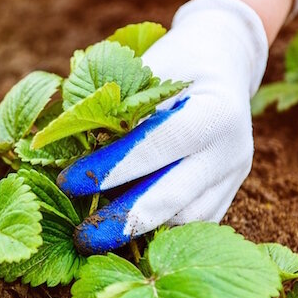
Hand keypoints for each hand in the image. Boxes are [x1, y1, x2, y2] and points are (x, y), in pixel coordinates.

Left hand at [57, 0, 268, 254]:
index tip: (67, 181)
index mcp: (214, 112)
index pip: (157, 146)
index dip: (110, 168)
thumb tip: (65, 143)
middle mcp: (230, 151)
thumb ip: (115, 105)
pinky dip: (156, 231)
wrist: (223, 64)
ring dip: (139, 231)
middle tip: (81, 236)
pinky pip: (191, 226)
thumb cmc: (173, 62)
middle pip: (174, 200)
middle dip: (123, 222)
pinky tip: (123, 231)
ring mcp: (231, 178)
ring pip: (184, 222)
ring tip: (97, 232)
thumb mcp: (145, 68)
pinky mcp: (227, 195)